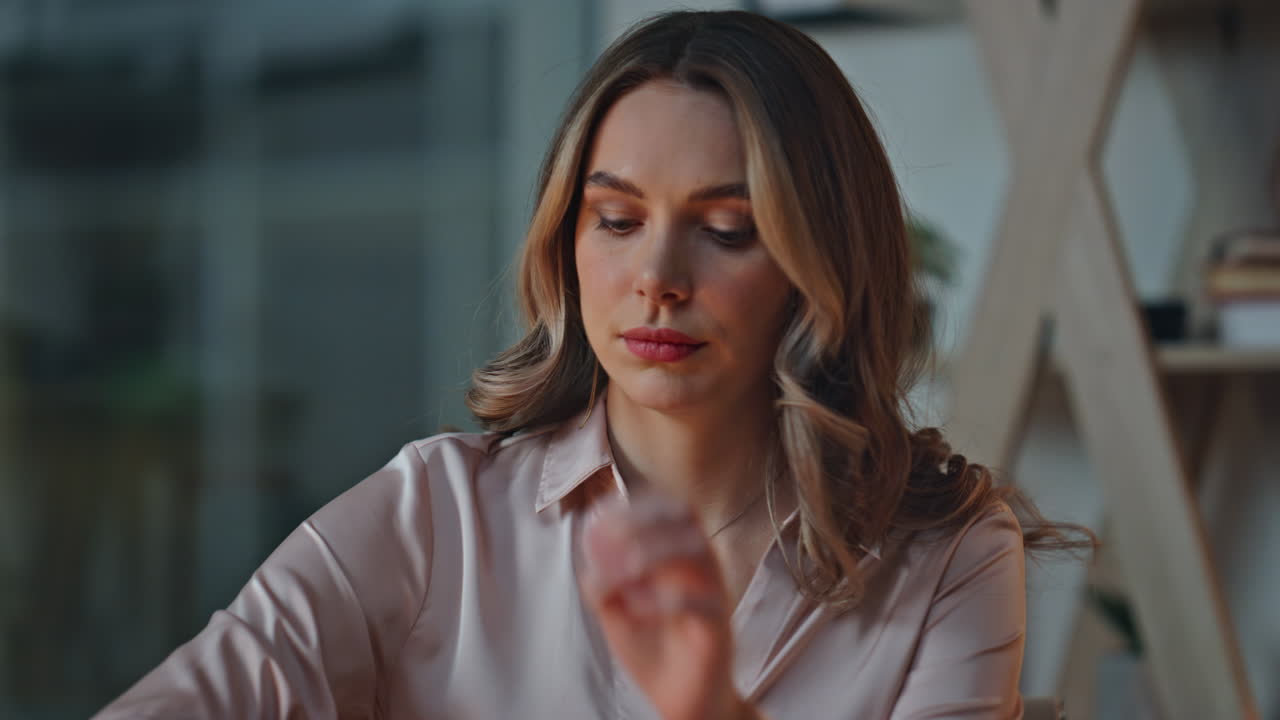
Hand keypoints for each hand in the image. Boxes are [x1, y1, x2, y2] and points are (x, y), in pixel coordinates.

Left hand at [578, 493, 756, 719]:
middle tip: (610, 547)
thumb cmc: (654, 652)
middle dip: (641, 525)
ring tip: (623, 574)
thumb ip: (602, 583)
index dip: (637, 504)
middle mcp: (703, 569)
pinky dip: (666, 598)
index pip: (671, 508)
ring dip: (653, 554)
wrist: (680, 704)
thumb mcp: (616, 613)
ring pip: (696, 552)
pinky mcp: (717, 628)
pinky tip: (639, 609)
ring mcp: (715, 595)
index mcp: (681, 557)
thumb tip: (591, 554)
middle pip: (685, 519)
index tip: (601, 515)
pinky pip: (701, 600)